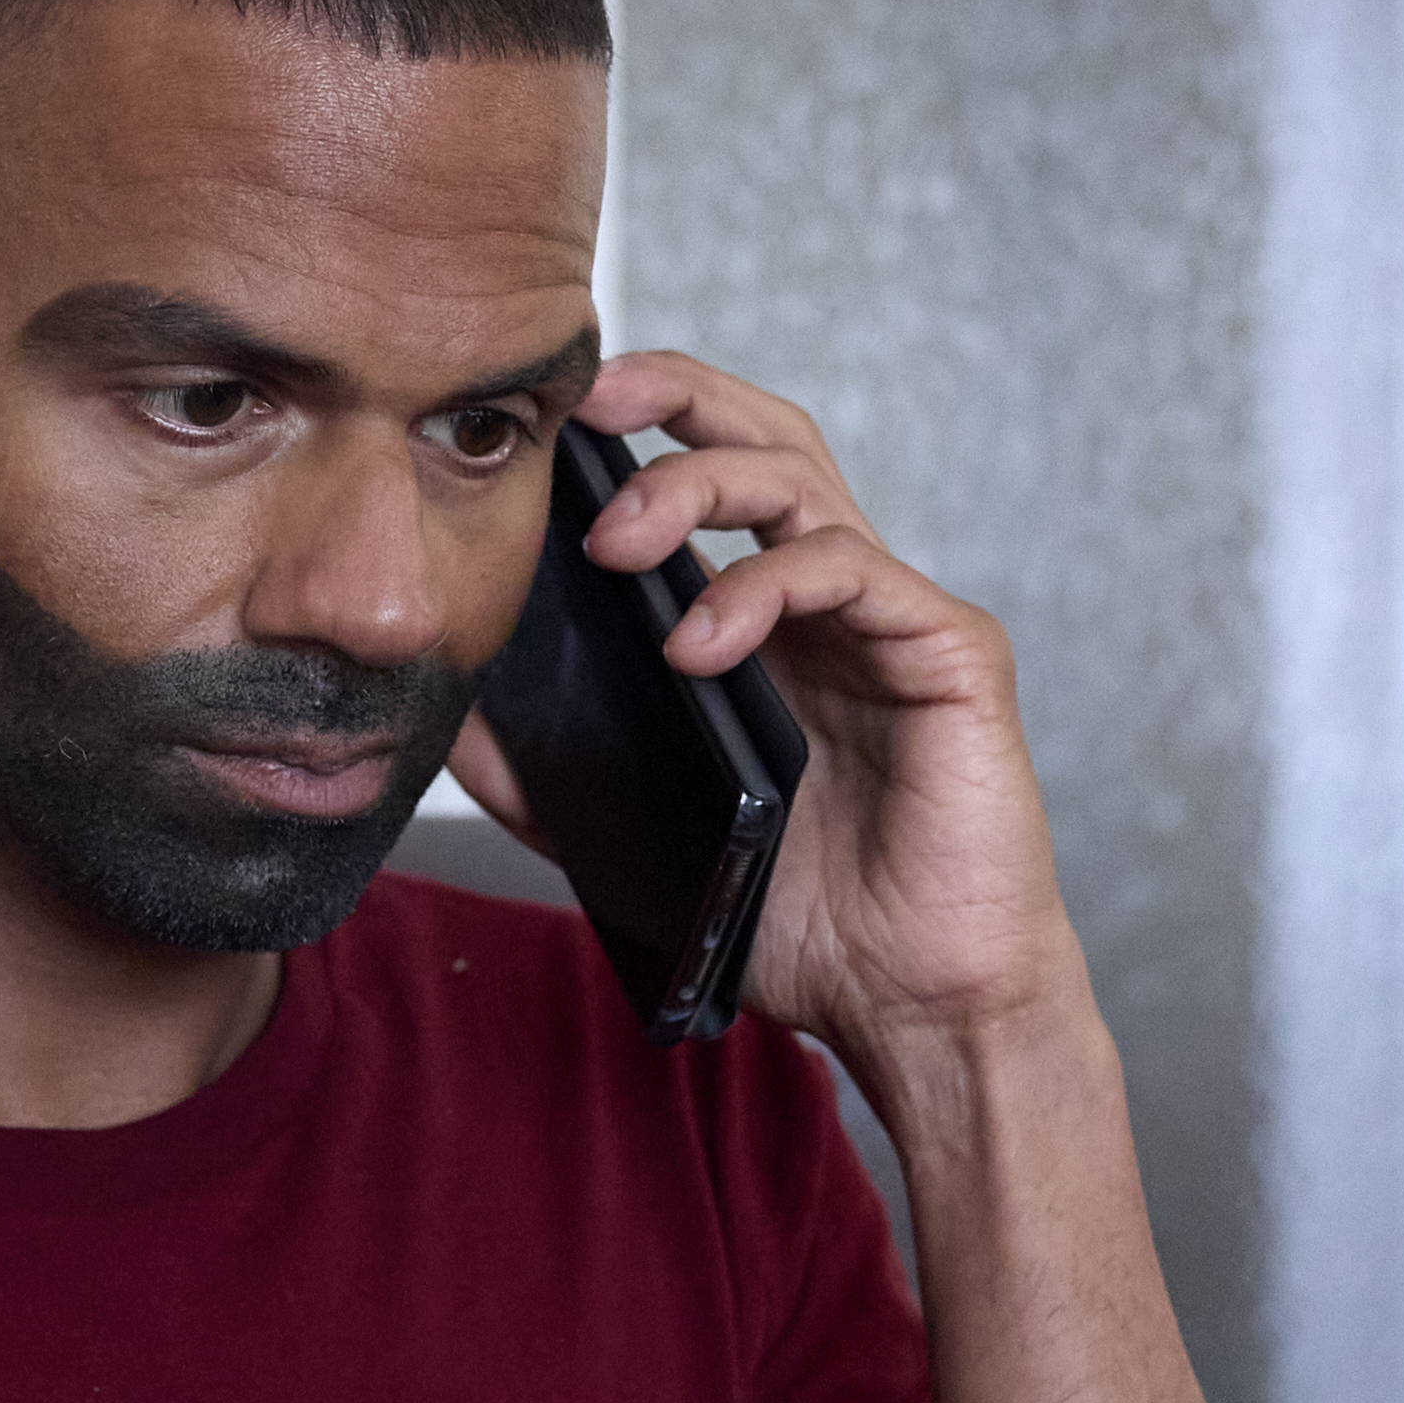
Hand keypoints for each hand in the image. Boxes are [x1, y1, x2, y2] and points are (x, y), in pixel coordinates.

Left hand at [444, 351, 1069, 1070]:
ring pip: (802, 483)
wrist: (917, 1006)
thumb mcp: (647, 837)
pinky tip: (696, 641)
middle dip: (675, 396)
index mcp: (770, 624)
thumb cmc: (810, 924)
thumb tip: (451, 726)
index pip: (713, 474)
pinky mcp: (952, 651)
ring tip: (614, 544)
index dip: (645, 422)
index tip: (552, 420)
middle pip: (764, 438)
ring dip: (696, 488)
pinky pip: (852, 572)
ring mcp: (895, 618)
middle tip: (584, 411)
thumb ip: (558, 780)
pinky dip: (762, 588)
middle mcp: (835, 601)